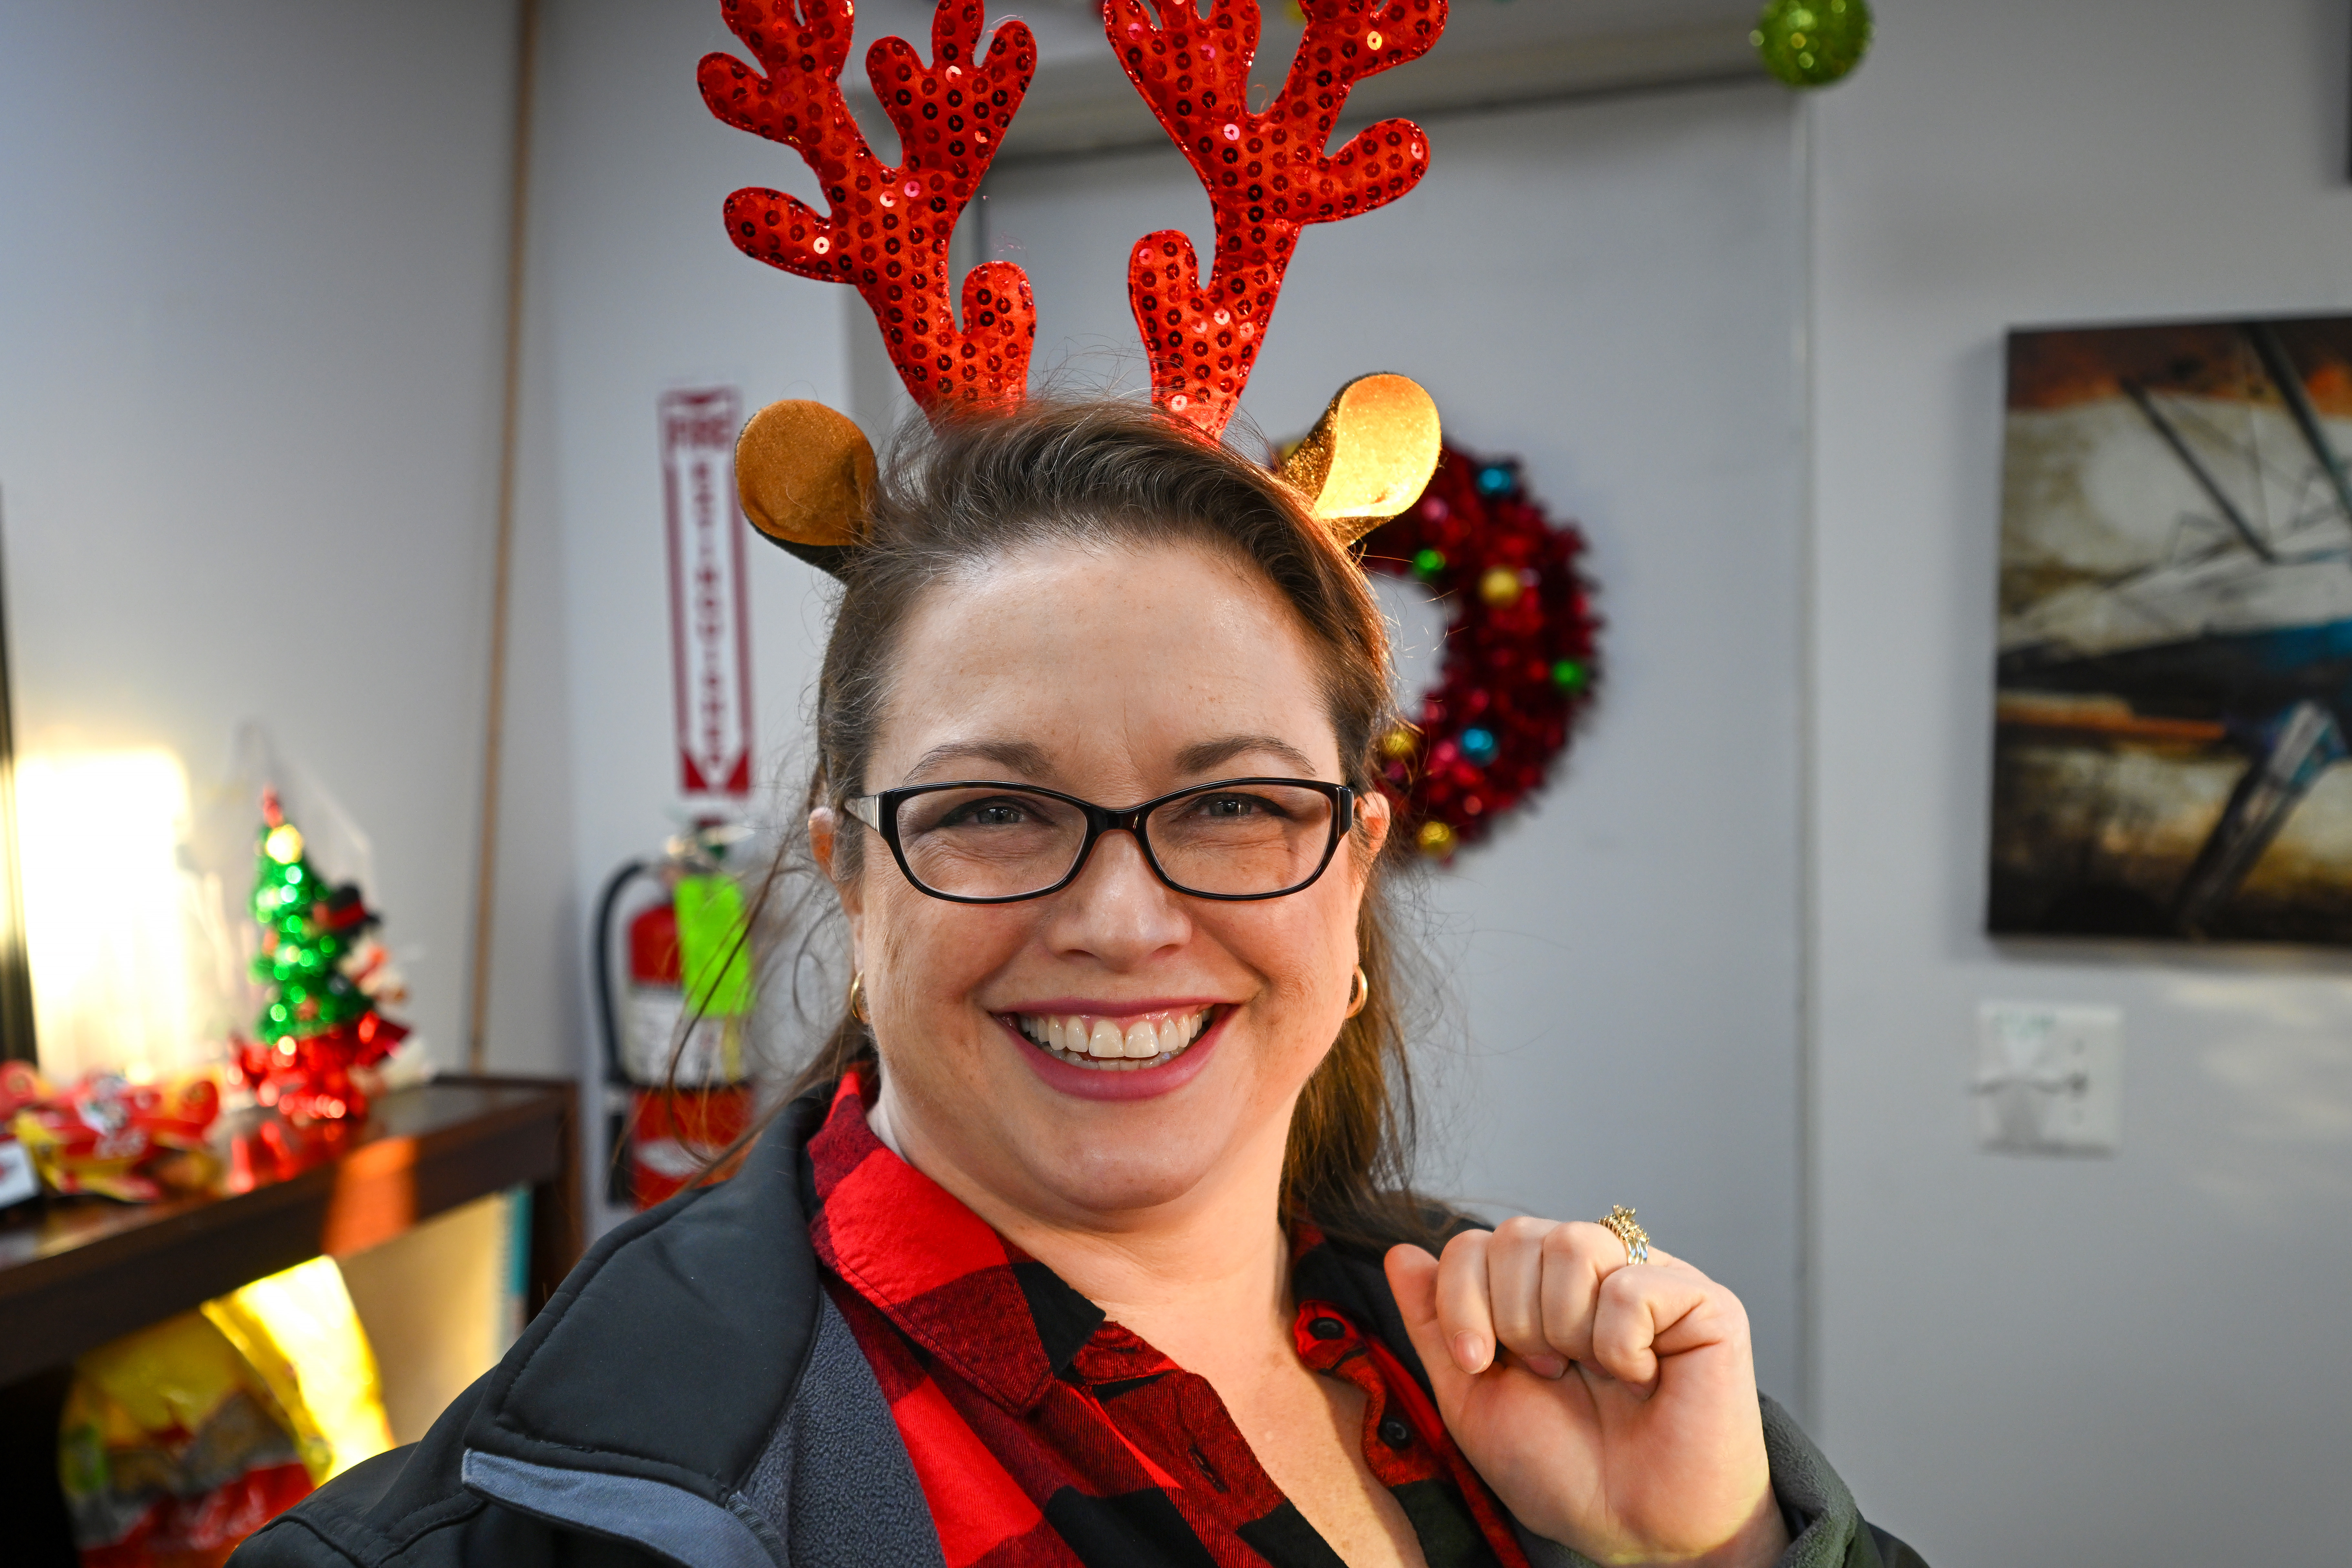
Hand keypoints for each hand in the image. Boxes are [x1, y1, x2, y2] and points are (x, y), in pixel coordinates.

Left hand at [1385, 1220, 1787, 1567]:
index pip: (1473, 1242)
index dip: (1461, 1301)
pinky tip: (1641, 1376)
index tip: (1480, 1364)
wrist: (1632, 1528)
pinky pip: (1631, 1287)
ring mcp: (1650, 1277)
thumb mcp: (1471, 1396)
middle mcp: (1593, 1269)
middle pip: (1516, 1234)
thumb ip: (1434, 1322)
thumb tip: (1399, 1252)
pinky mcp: (1704, 1301)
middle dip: (1512, 1319)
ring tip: (1590, 1372)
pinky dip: (1621, 1346)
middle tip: (1549, 1373)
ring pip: (1571, 1243)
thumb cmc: (1559, 1470)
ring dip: (1564, 1328)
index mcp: (1537, 1286)